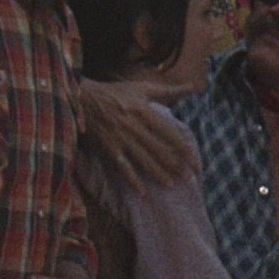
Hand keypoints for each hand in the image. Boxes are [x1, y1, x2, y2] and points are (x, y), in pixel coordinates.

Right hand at [79, 77, 196, 190]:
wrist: (83, 98)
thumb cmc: (116, 93)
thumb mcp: (143, 88)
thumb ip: (170, 90)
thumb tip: (195, 87)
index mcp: (143, 111)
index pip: (168, 132)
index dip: (182, 147)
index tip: (194, 159)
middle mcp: (134, 126)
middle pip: (158, 149)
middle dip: (174, 164)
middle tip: (189, 178)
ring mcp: (121, 139)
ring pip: (143, 159)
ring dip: (158, 173)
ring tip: (172, 185)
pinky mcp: (109, 148)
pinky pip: (122, 166)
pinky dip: (132, 179)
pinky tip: (142, 192)